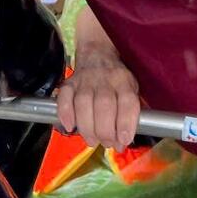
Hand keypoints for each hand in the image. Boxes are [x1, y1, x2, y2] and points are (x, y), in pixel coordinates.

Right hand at [56, 5, 139, 149]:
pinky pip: (64, 97)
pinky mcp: (69, 83)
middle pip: (104, 105)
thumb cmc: (117, 80)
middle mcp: (105, 79)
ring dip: (87, 127)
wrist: (97, 54)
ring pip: (84, 103)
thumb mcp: (131, 89)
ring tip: (92, 140)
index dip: (126, 123)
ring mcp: (85, 80)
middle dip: (105, 130)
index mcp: (124, 81)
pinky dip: (65, 113)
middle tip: (107, 144)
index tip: (124, 140)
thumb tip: (123, 141)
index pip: (127, 102)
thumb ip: (129, 113)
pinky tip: (70, 126)